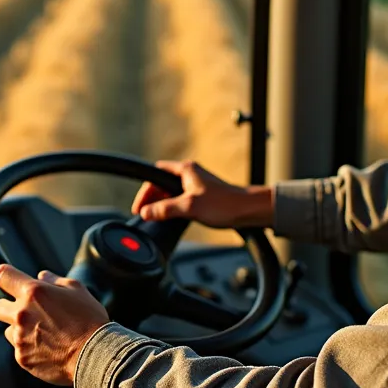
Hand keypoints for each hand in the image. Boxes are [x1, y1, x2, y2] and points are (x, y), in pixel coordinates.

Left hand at [0, 264, 109, 385]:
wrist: (95, 355)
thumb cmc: (89, 321)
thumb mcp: (77, 290)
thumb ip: (55, 280)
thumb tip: (43, 276)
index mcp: (33, 293)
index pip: (2, 275)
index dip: (3, 275)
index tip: (5, 279)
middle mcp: (22, 314)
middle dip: (8, 307)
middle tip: (26, 312)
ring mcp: (20, 338)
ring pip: (9, 330)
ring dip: (20, 330)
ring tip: (44, 334)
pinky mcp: (22, 358)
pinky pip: (19, 350)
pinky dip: (30, 349)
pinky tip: (48, 348)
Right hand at [131, 160, 273, 228]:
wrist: (248, 210)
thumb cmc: (224, 204)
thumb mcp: (189, 207)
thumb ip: (165, 209)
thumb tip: (146, 212)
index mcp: (186, 170)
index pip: (155, 175)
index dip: (144, 191)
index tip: (139, 207)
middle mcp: (190, 173)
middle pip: (161, 183)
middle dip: (151, 198)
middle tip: (144, 214)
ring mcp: (196, 184)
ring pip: (171, 191)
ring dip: (162, 203)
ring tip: (155, 218)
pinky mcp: (202, 195)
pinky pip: (180, 198)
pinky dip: (172, 207)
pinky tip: (172, 218)